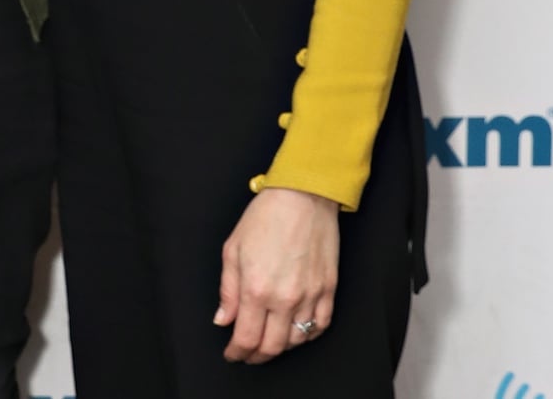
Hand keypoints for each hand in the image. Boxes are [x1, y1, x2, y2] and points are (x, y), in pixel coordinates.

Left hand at [214, 186, 340, 361]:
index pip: (246, 338)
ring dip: (281, 347)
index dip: (237, 353)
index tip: (232, 354)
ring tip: (269, 341)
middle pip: (272, 347)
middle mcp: (285, 298)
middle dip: (256, 356)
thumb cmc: (266, 216)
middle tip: (248, 354)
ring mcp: (310, 295)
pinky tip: (296, 331)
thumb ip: (228, 290)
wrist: (303, 195)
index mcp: (257, 288)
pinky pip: (321, 326)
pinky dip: (307, 335)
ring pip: (297, 341)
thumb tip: (223, 320)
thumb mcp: (234, 248)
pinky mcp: (328, 289)